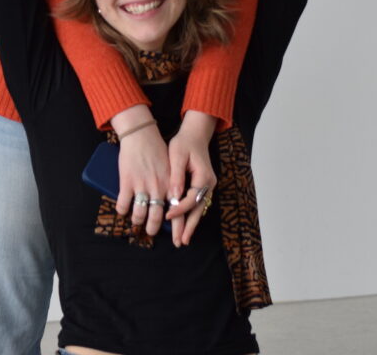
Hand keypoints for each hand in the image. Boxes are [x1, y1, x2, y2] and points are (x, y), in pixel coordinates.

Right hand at [111, 105, 169, 236]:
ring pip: (139, 214)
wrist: (141, 134)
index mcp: (170, 185)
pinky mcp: (127, 182)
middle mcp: (157, 188)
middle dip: (153, 228)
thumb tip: (171, 204)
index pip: (177, 211)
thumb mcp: (170, 167)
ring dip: (137, 221)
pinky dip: (122, 210)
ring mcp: (141, 186)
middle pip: (156, 218)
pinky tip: (123, 210)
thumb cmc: (156, 150)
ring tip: (136, 221)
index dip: (177, 229)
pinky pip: (123, 205)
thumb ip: (171, 185)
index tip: (176, 241)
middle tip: (150, 231)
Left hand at [166, 110, 216, 246]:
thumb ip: (177, 175)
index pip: (191, 198)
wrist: (195, 134)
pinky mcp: (203, 186)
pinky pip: (198, 204)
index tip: (167, 215)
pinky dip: (191, 215)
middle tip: (182, 241)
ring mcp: (208, 185)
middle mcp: (209, 183)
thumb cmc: (184, 143)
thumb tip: (174, 195)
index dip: (179, 208)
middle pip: (199, 209)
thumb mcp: (178, 155)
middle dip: (189, 226)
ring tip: (183, 238)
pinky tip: (185, 224)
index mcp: (203, 176)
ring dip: (191, 224)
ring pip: (199, 208)